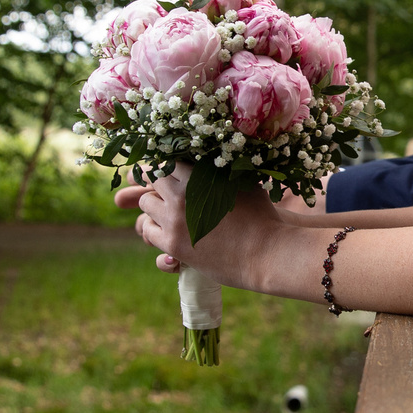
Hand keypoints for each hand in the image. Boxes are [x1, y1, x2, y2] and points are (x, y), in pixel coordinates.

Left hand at [123, 165, 276, 281]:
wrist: (266, 253)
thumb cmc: (262, 217)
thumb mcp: (245, 184)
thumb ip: (224, 171)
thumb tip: (218, 159)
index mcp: (199, 176)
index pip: (167, 160)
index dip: (165, 164)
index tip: (164, 170)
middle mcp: (182, 194)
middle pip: (152, 178)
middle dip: (155, 181)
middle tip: (163, 188)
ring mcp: (174, 220)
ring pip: (147, 203)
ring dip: (154, 204)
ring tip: (168, 210)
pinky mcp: (172, 244)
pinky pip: (148, 231)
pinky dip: (154, 229)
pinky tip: (168, 231)